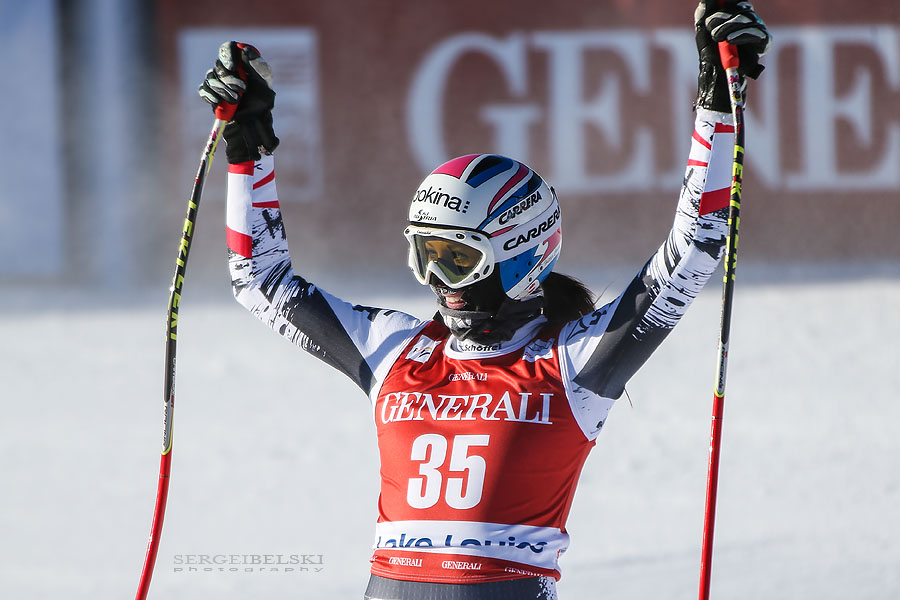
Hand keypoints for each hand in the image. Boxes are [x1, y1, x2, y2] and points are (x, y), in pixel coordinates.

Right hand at [198, 41, 278, 162]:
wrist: (253, 120)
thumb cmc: (262, 98)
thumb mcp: (264, 81)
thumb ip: (257, 64)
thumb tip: (245, 49)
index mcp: (239, 61)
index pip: (227, 48)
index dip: (227, 55)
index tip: (233, 67)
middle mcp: (225, 68)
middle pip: (218, 65)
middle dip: (230, 78)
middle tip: (243, 89)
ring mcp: (216, 81)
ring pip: (211, 79)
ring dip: (224, 90)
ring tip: (237, 100)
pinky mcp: (210, 94)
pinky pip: (204, 90)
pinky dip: (211, 96)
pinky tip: (219, 103)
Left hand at [694, 1, 771, 111]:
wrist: (714, 72)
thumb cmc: (709, 52)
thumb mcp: (703, 28)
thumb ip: (706, 11)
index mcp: (736, 14)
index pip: (739, 1)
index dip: (732, 0)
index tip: (721, 1)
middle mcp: (749, 20)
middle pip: (743, 8)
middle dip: (723, 16)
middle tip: (710, 27)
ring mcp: (758, 30)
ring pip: (749, 18)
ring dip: (729, 26)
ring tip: (717, 38)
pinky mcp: (763, 42)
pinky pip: (757, 33)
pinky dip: (742, 34)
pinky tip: (730, 40)